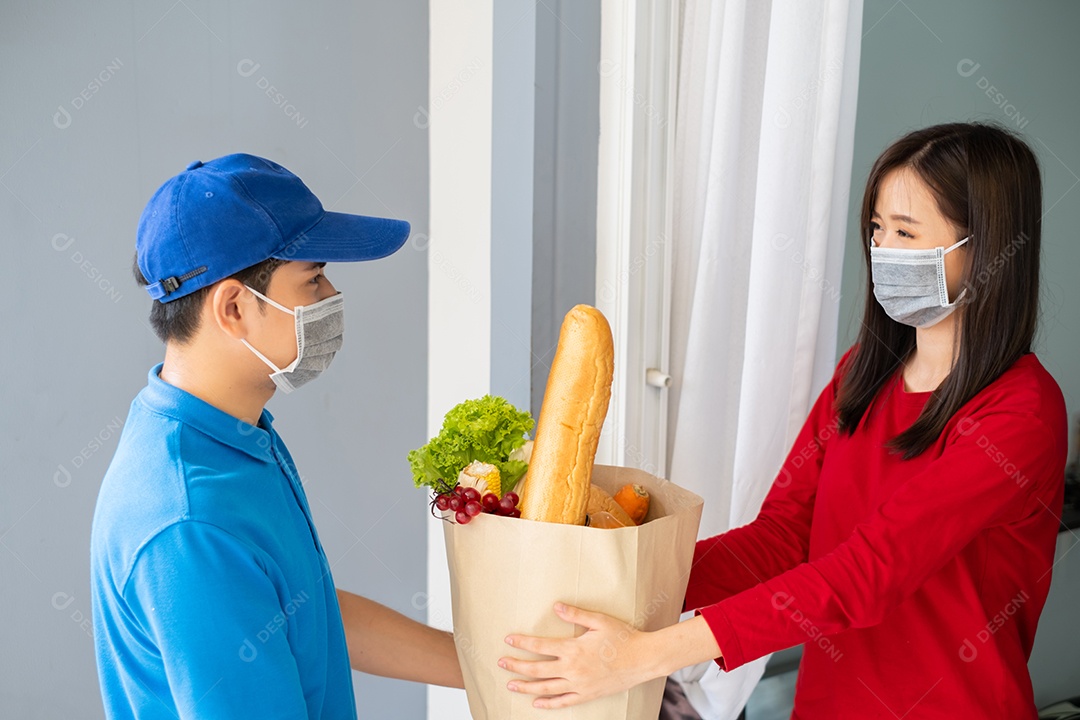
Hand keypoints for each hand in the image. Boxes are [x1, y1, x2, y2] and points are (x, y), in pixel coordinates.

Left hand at [497, 602, 662, 708]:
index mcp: (573, 649)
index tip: (508, 640)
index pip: (540, 646)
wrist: (643, 659)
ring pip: (546, 688)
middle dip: (517, 666)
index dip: (522, 643)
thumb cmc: (623, 637)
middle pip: (537, 670)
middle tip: (500, 663)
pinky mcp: (588, 695)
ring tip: (511, 685)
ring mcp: (579, 685)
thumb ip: (575, 614)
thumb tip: (555, 607)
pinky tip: (537, 703)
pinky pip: (564, 702)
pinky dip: (549, 704)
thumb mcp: (599, 620)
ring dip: (526, 687)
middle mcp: (573, 669)